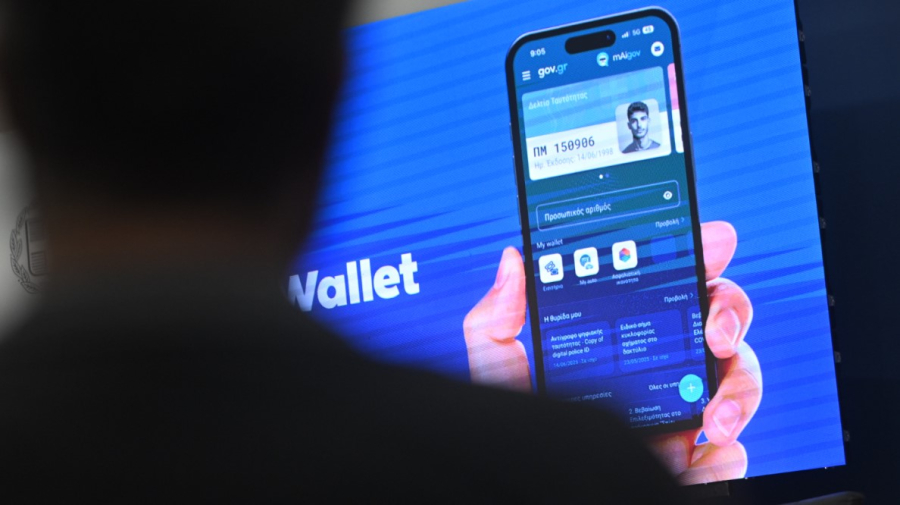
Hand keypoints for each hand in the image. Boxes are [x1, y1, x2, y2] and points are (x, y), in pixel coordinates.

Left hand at [462, 222, 761, 482]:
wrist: (525, 493)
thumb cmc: (520, 433)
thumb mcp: (500, 374)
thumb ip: (497, 321)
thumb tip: (514, 260)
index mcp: (621, 338)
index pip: (668, 284)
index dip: (698, 254)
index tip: (716, 238)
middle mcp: (657, 369)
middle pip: (717, 321)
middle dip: (732, 313)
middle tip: (716, 331)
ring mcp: (679, 414)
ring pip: (739, 381)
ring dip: (739, 389)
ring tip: (713, 416)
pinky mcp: (692, 463)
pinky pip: (731, 455)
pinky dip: (726, 458)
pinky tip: (708, 455)